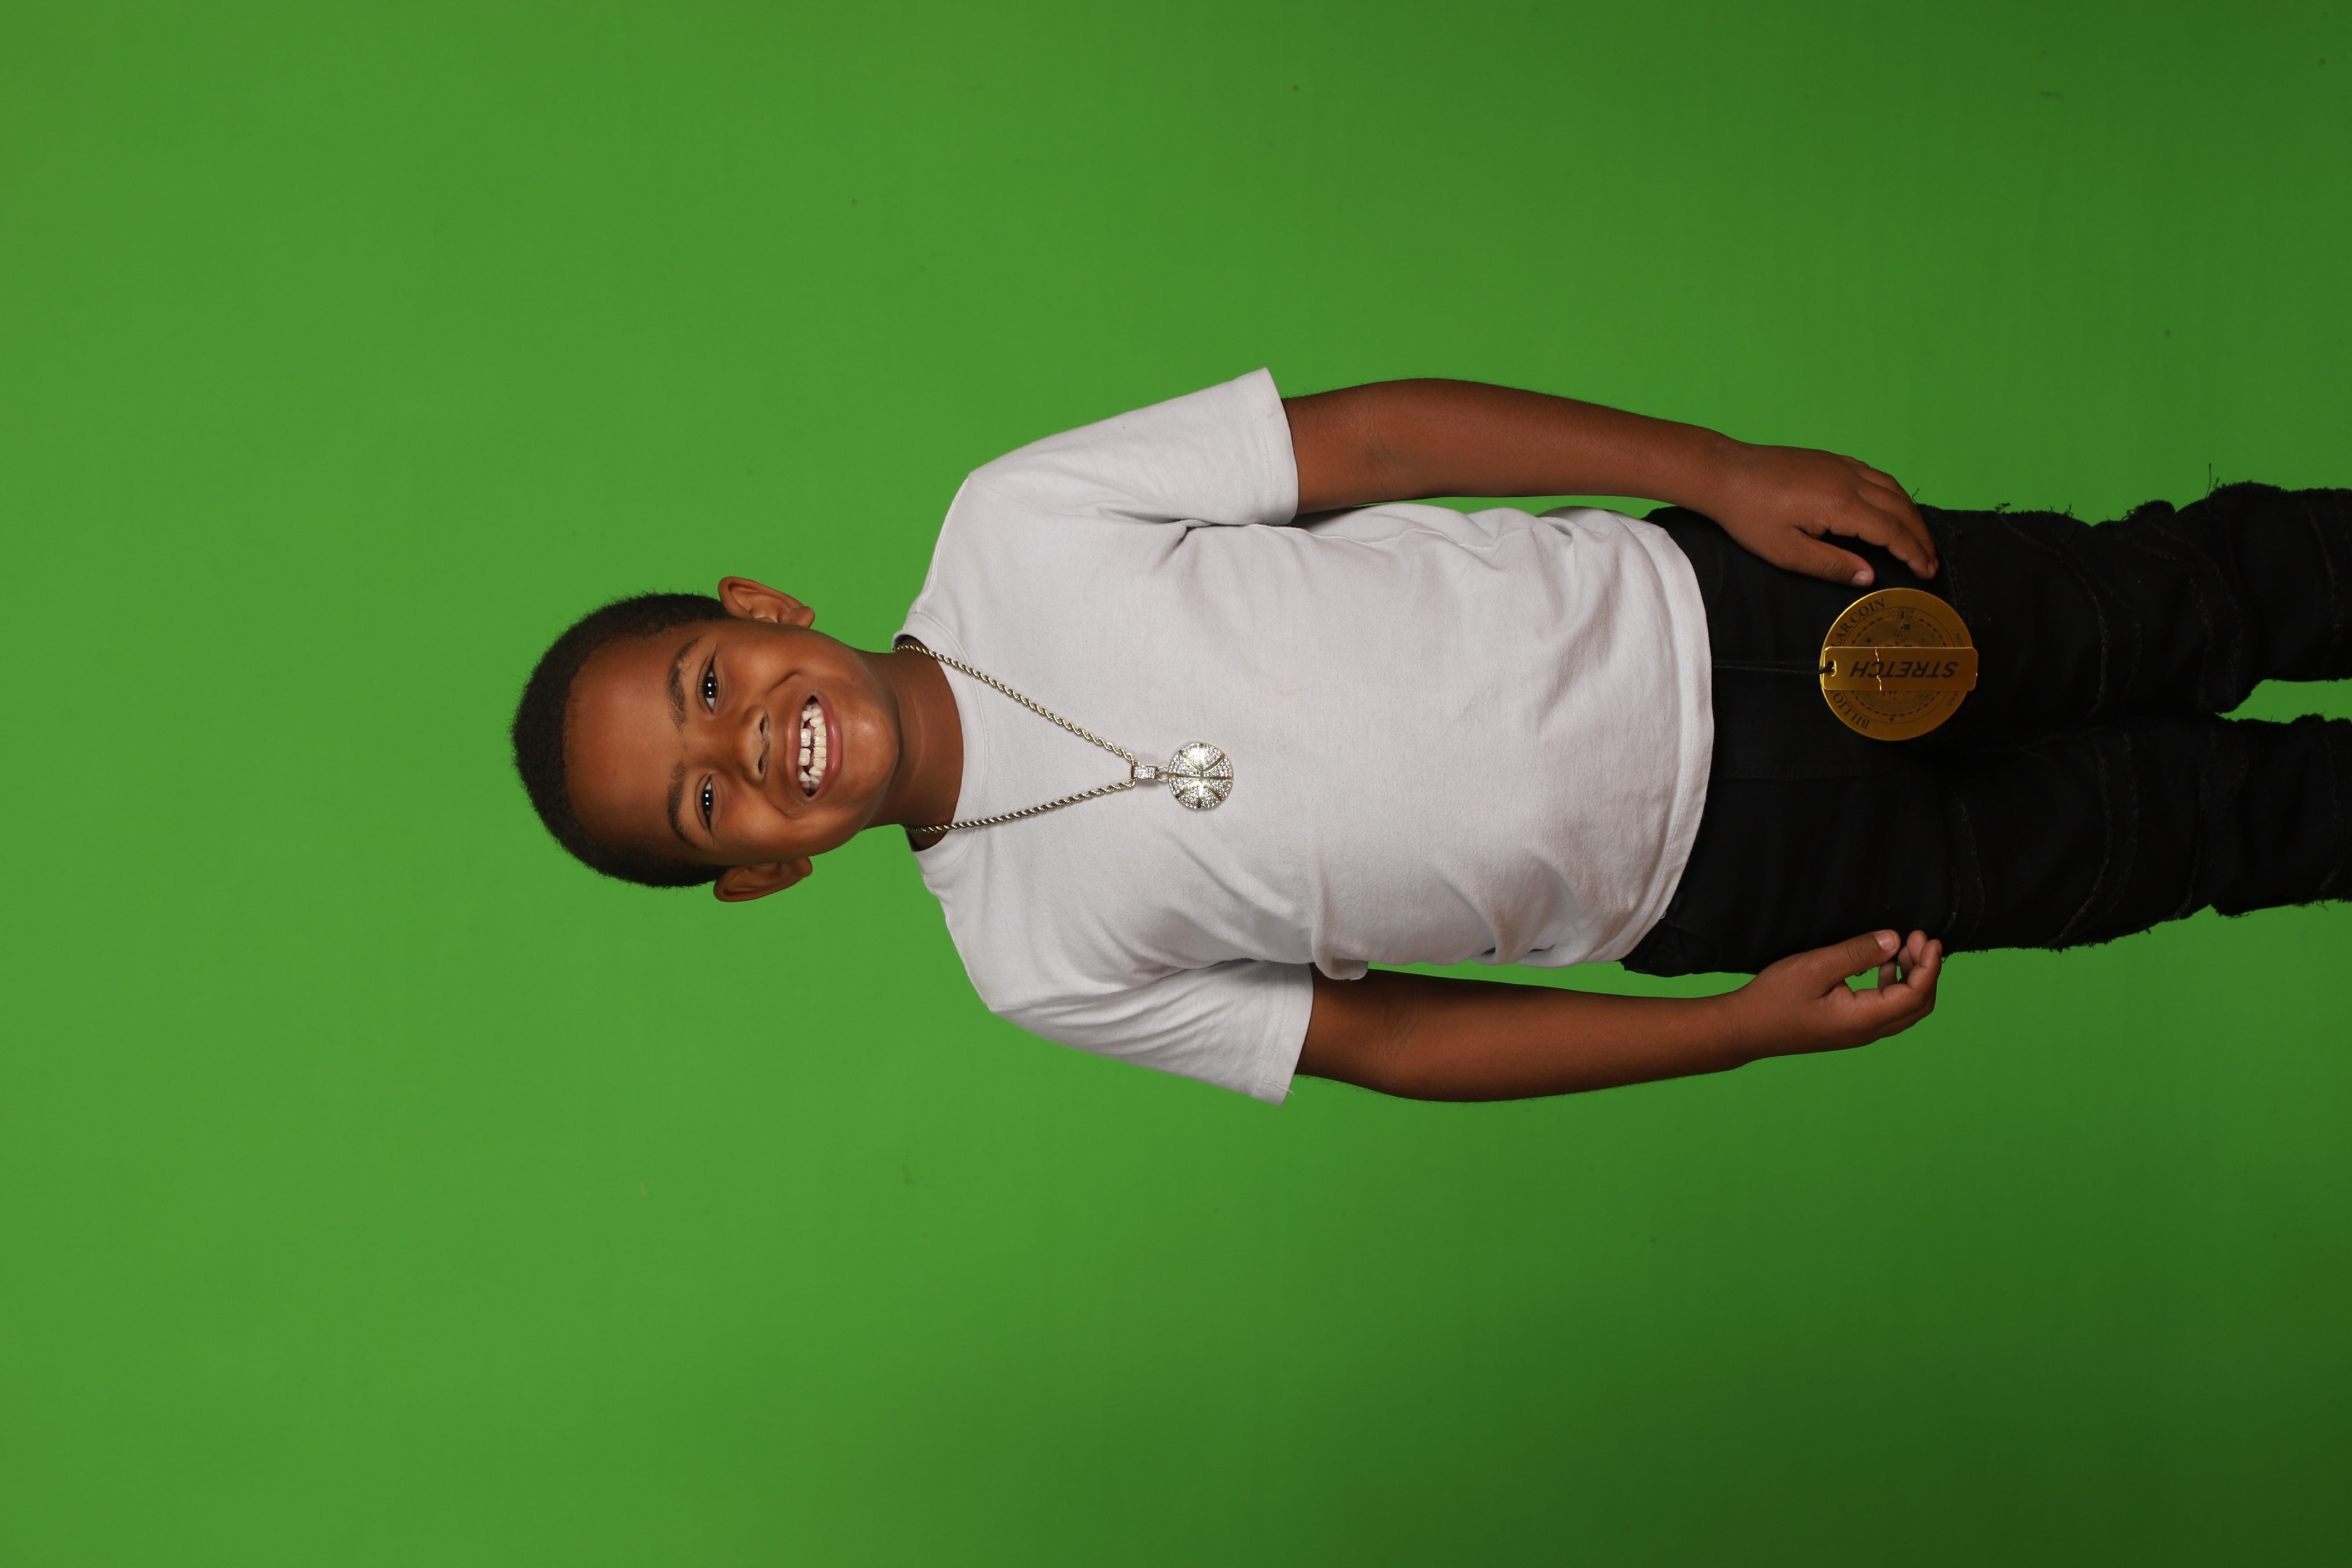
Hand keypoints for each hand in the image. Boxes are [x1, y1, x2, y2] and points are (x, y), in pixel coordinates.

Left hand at [1699, 443, 1935, 585]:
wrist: (1725, 473)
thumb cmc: (1749, 515)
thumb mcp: (1786, 551)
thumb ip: (1831, 564)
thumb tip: (1869, 576)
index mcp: (1841, 504)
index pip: (1892, 532)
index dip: (1913, 553)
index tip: (1926, 572)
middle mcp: (1849, 480)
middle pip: (1900, 509)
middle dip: (1920, 537)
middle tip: (1930, 562)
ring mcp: (1842, 466)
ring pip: (1892, 488)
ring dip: (1911, 514)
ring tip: (1918, 539)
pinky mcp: (1832, 460)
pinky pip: (1875, 476)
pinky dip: (1893, 494)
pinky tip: (1892, 508)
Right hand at [1729, 929, 1942, 1060]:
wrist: (1745, 1028)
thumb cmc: (1774, 998)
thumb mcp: (1815, 967)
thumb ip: (1857, 954)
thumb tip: (1894, 940)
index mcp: (1864, 1019)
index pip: (1915, 995)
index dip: (1929, 966)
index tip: (1927, 938)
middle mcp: (1867, 1031)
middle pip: (1918, 1006)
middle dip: (1924, 970)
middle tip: (1917, 939)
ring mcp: (1858, 1033)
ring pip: (1903, 1010)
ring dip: (1909, 978)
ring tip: (1900, 949)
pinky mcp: (1848, 1028)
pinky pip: (1885, 1010)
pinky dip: (1893, 986)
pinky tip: (1878, 967)